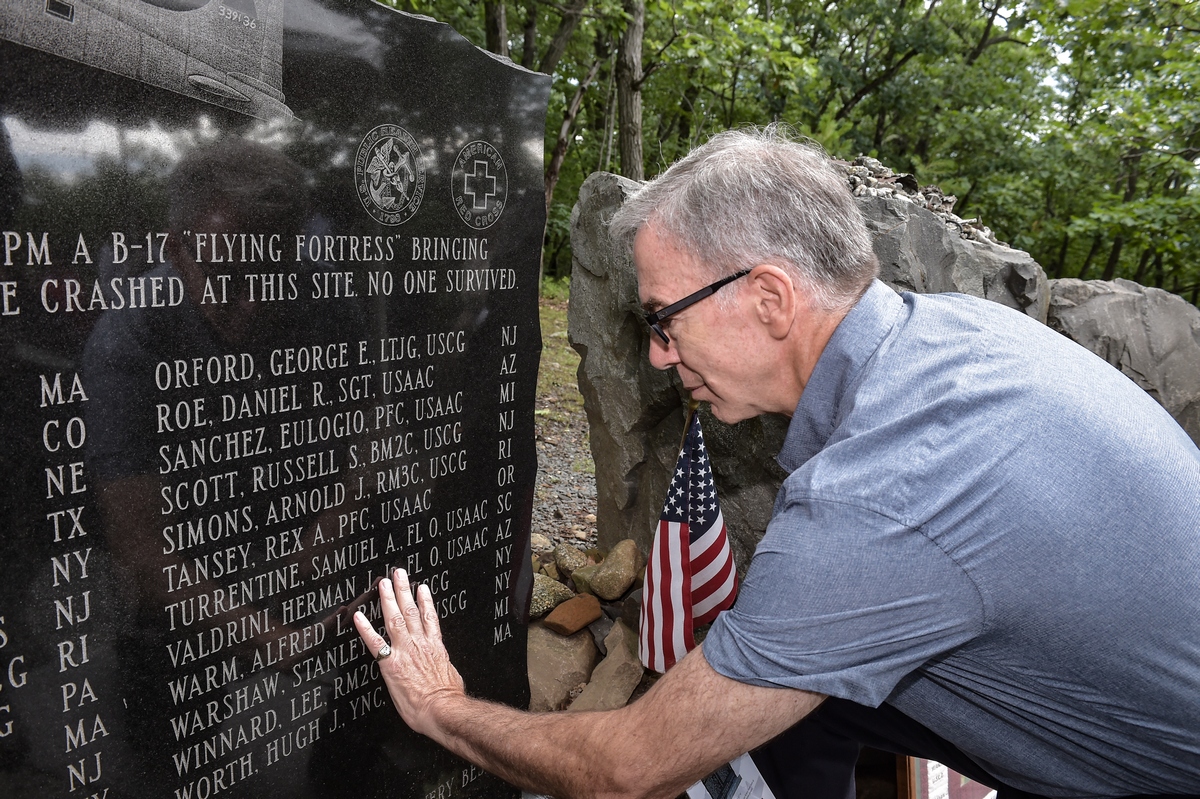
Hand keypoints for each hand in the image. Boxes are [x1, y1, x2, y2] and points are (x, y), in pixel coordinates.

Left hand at [354, 569, 464, 737]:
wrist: (442, 709)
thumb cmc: (448, 698)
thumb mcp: (451, 675)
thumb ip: (442, 666)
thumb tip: (443, 667)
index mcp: (435, 647)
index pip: (429, 618)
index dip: (425, 601)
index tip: (421, 588)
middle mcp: (420, 644)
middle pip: (411, 611)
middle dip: (404, 590)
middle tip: (398, 573)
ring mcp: (405, 651)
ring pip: (395, 618)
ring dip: (388, 599)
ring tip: (383, 583)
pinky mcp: (391, 664)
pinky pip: (375, 643)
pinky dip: (366, 628)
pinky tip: (358, 617)